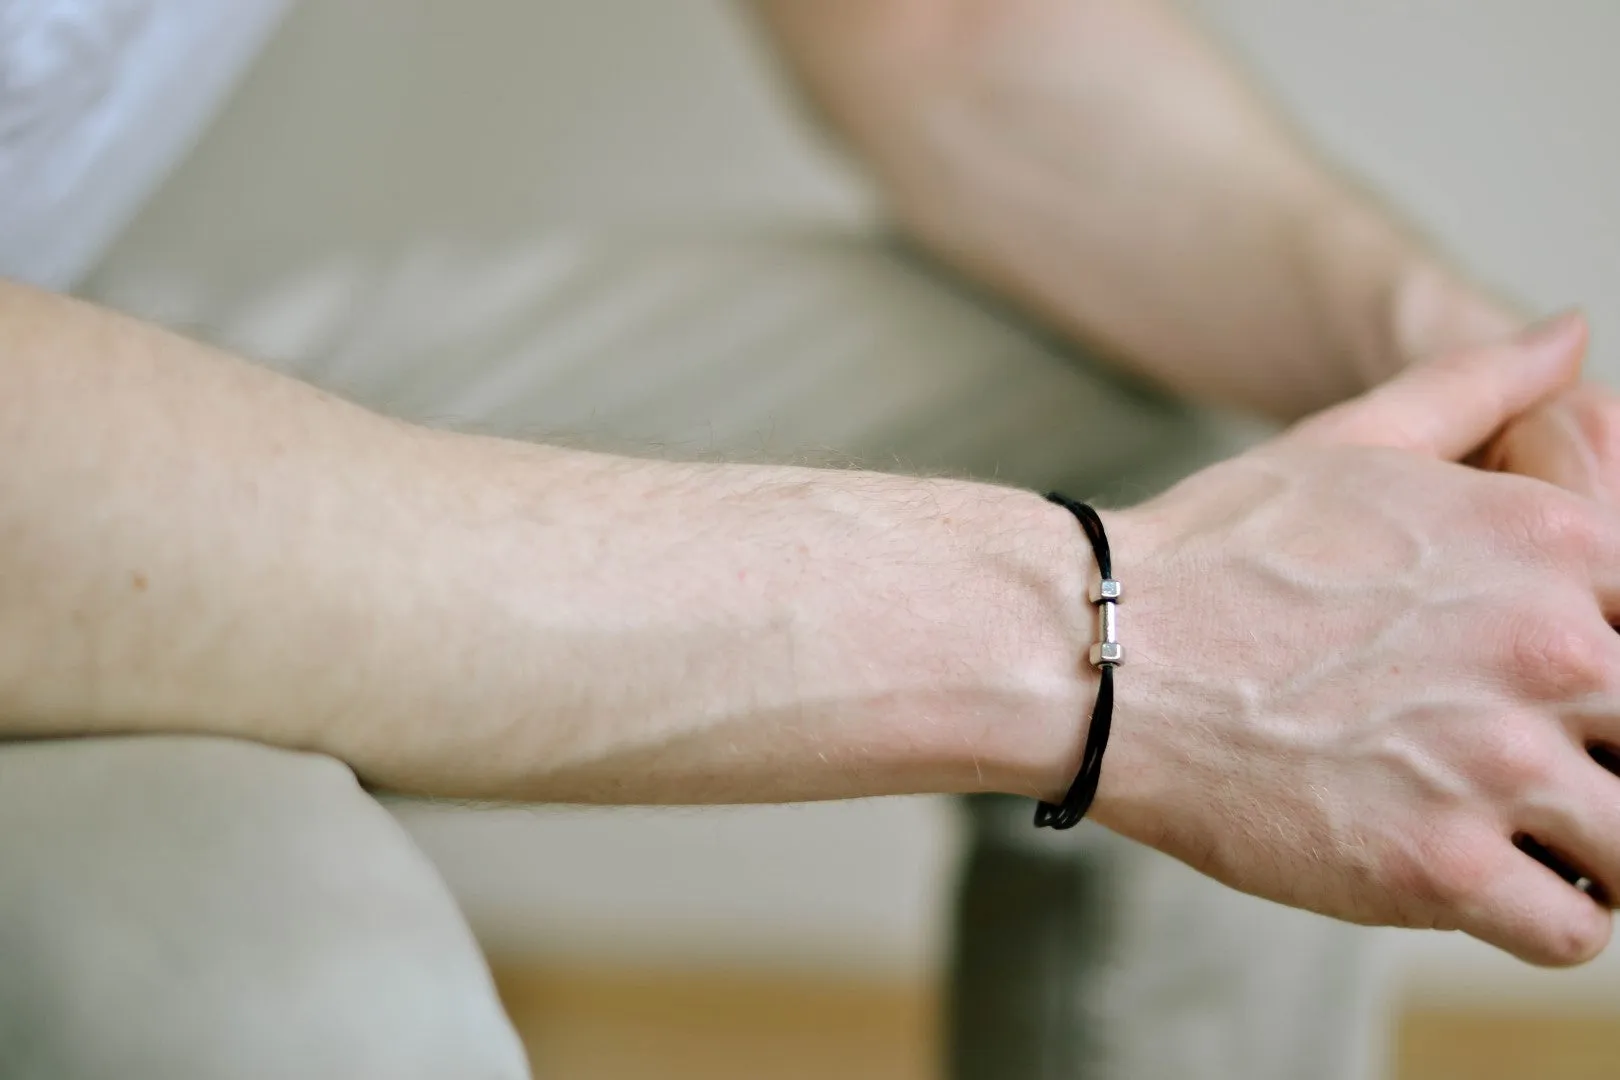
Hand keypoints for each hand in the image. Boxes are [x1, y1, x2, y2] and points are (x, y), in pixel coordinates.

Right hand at [1095, 313, 1619, 964]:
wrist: (1101, 650)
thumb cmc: (1217, 548)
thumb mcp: (1354, 441)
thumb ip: (1478, 385)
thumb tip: (1571, 332)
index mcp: (1550, 541)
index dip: (1618, 660)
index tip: (1575, 690)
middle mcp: (1549, 648)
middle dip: (1610, 753)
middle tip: (1542, 761)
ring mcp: (1495, 762)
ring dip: (1598, 846)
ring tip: (1535, 833)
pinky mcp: (1435, 866)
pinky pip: (1574, 932)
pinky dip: (1550, 916)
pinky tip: (1493, 882)